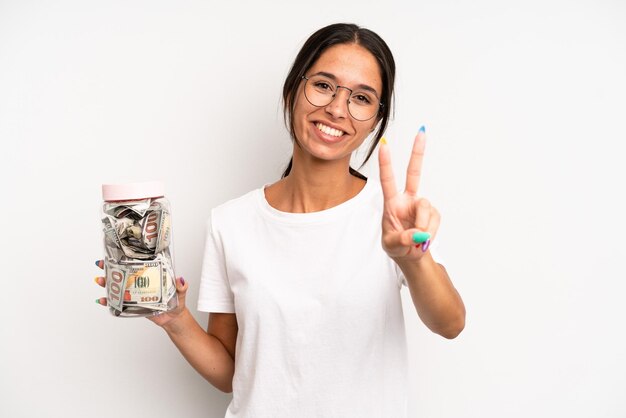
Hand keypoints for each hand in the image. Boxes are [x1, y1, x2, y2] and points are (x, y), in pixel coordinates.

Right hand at [94, 259, 187, 326]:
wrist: (173, 318)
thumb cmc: (176, 303)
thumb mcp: (180, 293)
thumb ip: (181, 287)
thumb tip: (181, 281)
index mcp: (152, 275)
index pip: (138, 263)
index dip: (127, 257)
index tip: (116, 251)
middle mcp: (141, 282)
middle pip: (123, 273)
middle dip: (110, 267)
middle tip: (101, 264)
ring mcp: (135, 293)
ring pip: (118, 286)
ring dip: (107, 283)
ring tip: (99, 280)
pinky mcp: (132, 305)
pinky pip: (118, 303)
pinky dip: (109, 302)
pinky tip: (102, 300)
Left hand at [378, 128, 439, 260]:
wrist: (410, 256)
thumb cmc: (395, 246)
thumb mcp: (391, 245)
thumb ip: (402, 240)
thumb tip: (418, 234)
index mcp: (392, 203)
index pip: (387, 180)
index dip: (386, 163)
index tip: (384, 145)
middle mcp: (407, 199)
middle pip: (414, 173)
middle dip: (418, 152)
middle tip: (422, 131)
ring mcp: (421, 205)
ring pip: (426, 208)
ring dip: (422, 226)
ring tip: (416, 240)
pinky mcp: (434, 213)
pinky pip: (435, 220)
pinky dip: (430, 232)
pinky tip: (424, 238)